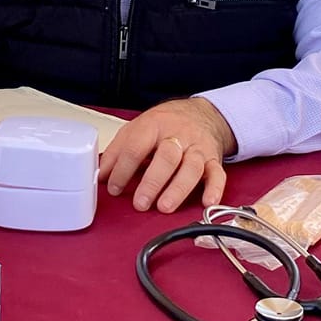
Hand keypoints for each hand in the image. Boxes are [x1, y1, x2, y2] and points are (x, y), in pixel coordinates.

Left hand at [98, 98, 235, 213]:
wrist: (201, 113)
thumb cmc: (166, 124)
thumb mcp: (137, 128)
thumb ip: (118, 151)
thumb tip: (102, 175)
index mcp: (155, 125)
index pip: (137, 147)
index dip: (123, 169)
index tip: (114, 188)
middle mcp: (178, 135)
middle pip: (167, 157)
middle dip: (152, 182)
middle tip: (140, 202)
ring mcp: (197, 147)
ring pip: (191, 167)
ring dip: (178, 189)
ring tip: (164, 207)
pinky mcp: (214, 159)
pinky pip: (218, 174)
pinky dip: (214, 189)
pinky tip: (207, 203)